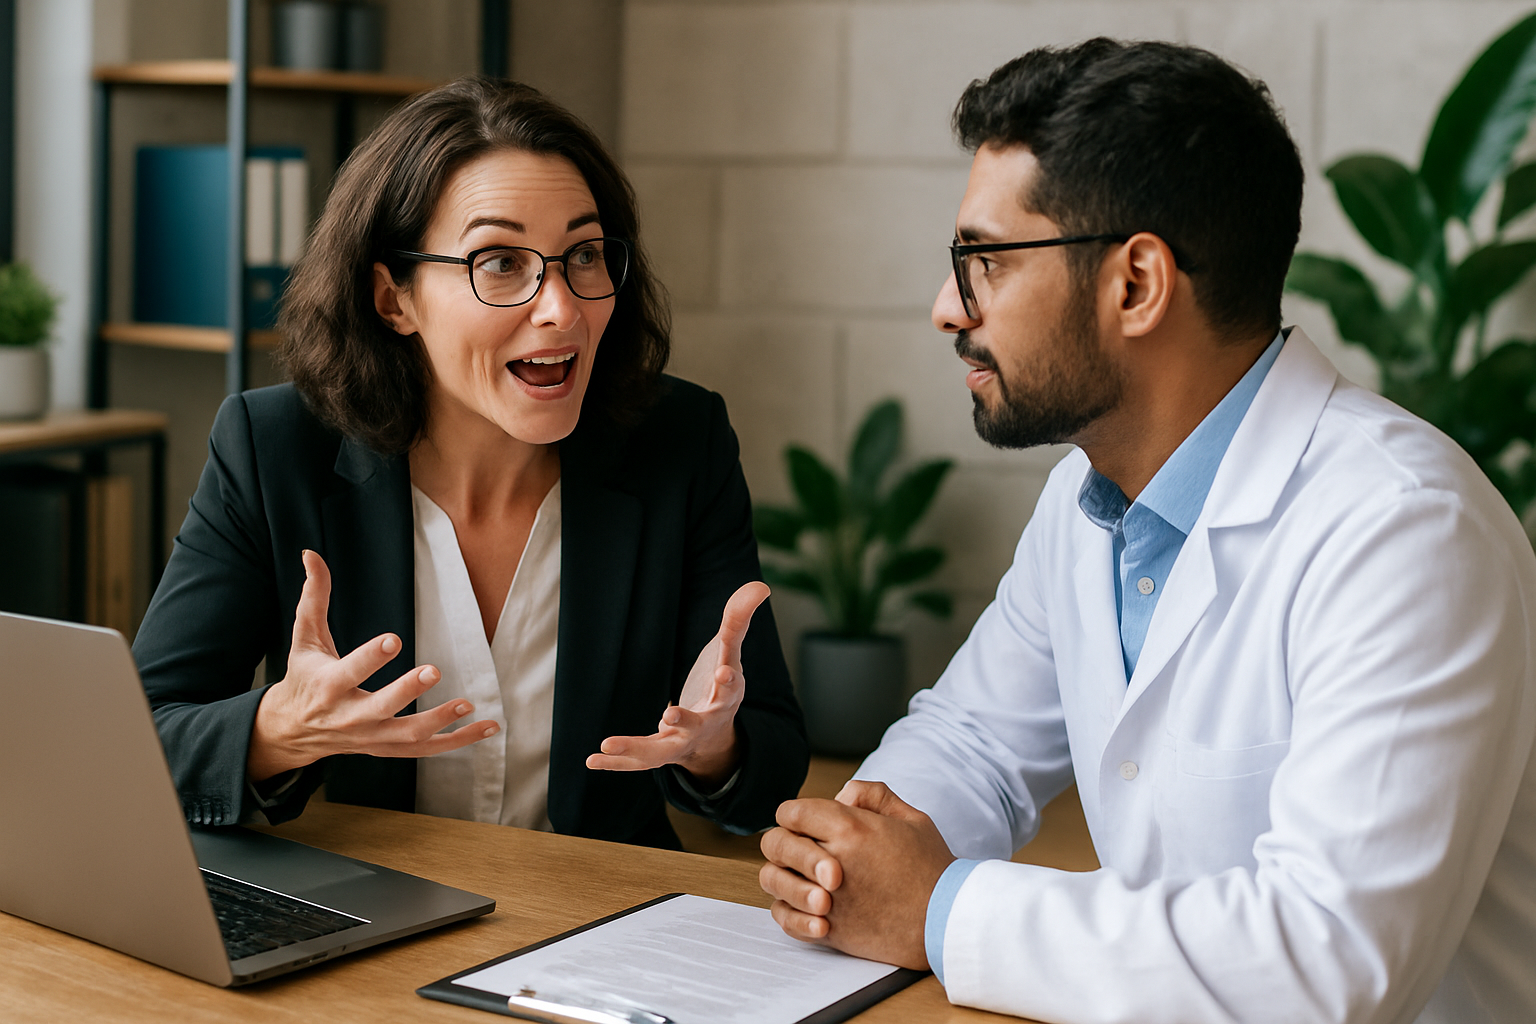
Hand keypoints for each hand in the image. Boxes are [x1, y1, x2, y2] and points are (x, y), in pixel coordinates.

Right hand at [247, 550, 499, 780]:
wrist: (293, 729)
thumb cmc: (305, 675)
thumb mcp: (305, 637)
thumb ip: (314, 597)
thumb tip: (312, 554)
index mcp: (327, 686)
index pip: (349, 672)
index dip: (370, 658)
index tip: (394, 639)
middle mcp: (348, 716)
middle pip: (379, 708)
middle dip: (406, 691)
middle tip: (435, 670)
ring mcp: (369, 737)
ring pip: (406, 736)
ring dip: (439, 721)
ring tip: (468, 704)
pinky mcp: (386, 748)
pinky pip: (424, 750)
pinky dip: (456, 741)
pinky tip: (487, 727)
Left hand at [586, 581, 769, 786]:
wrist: (715, 739)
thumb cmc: (720, 687)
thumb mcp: (730, 654)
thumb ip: (738, 621)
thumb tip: (760, 585)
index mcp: (725, 699)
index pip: (730, 689)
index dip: (728, 681)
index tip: (722, 672)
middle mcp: (704, 725)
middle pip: (695, 726)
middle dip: (683, 721)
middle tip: (668, 714)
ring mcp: (680, 742)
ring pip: (660, 752)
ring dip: (634, 749)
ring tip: (606, 744)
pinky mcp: (659, 753)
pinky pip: (636, 762)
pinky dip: (615, 763)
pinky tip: (591, 759)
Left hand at [759, 781, 954, 969]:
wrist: (947, 921)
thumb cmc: (932, 869)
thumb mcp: (911, 818)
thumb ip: (873, 795)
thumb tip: (841, 797)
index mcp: (851, 828)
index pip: (793, 811)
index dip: (796, 814)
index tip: (808, 822)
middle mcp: (833, 861)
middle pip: (774, 842)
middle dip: (783, 841)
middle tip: (803, 848)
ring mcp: (828, 898)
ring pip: (772, 879)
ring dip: (783, 874)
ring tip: (807, 877)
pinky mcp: (830, 929)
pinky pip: (785, 918)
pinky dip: (788, 911)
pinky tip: (811, 907)